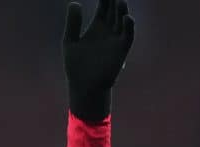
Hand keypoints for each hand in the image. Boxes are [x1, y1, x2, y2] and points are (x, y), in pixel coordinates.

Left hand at [63, 0, 134, 120]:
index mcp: (97, 26)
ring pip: (121, 20)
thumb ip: (73, 23)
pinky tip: (126, 18)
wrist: (83, 86)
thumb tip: (74, 2)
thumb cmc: (76, 66)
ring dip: (121, 10)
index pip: (104, 6)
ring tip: (119, 0)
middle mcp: (109, 30)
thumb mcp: (70, 41)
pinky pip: (128, 36)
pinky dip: (129, 27)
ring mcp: (116, 39)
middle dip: (114, 0)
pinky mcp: (121, 50)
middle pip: (114, 9)